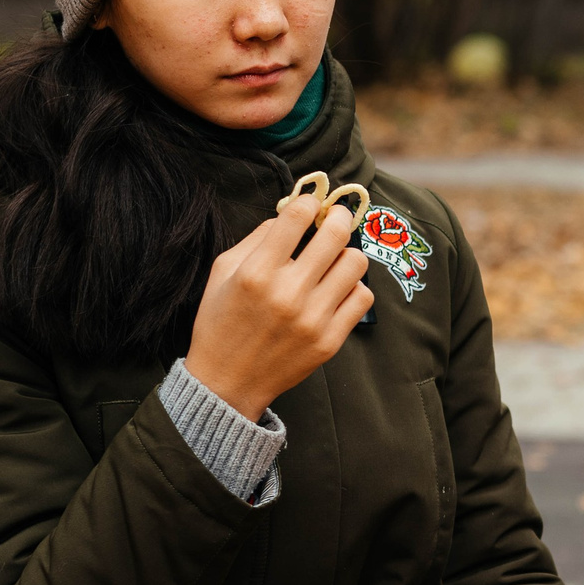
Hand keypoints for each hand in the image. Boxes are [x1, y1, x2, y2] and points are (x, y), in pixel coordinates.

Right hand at [185, 196, 374, 419]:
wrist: (228, 382)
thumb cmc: (221, 322)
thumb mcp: (222, 272)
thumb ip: (256, 239)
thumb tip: (290, 213)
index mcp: (257, 272)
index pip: (297, 216)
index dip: (309, 202)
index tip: (311, 205)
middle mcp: (288, 293)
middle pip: (336, 234)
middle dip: (339, 218)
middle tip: (336, 219)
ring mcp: (313, 318)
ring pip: (356, 263)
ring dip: (347, 254)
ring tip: (334, 260)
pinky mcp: (330, 340)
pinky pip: (362, 297)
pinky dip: (353, 287)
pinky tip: (336, 289)